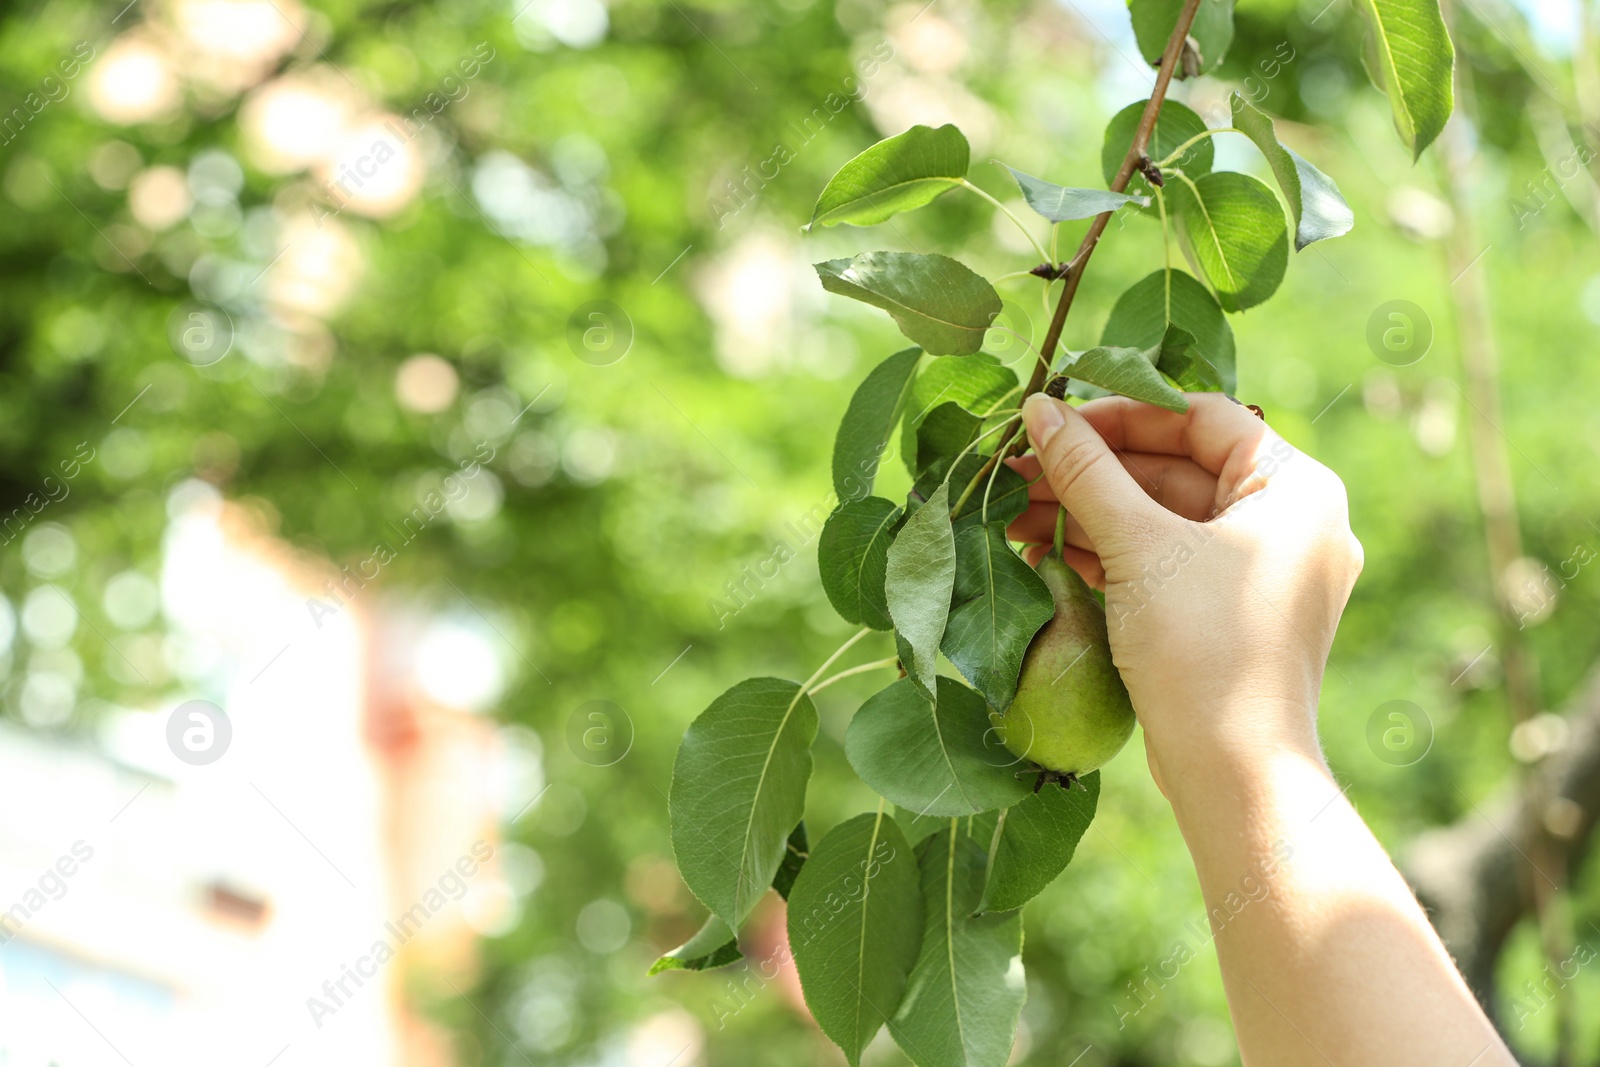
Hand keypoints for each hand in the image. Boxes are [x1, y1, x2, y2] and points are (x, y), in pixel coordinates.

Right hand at [1006, 393, 1362, 792]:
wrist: (1234, 770)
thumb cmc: (1202, 645)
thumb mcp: (1139, 546)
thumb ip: (1086, 471)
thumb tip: (1038, 408)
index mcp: (1294, 488)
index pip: (1198, 419)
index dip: (1120, 413)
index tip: (1052, 420)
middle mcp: (1288, 522)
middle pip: (1174, 469)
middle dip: (1090, 471)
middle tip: (1015, 469)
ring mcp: (1257, 573)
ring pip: (1162, 519)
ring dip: (1087, 513)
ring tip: (1012, 513)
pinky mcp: (1225, 615)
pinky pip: (1164, 563)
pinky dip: (1108, 554)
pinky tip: (1041, 551)